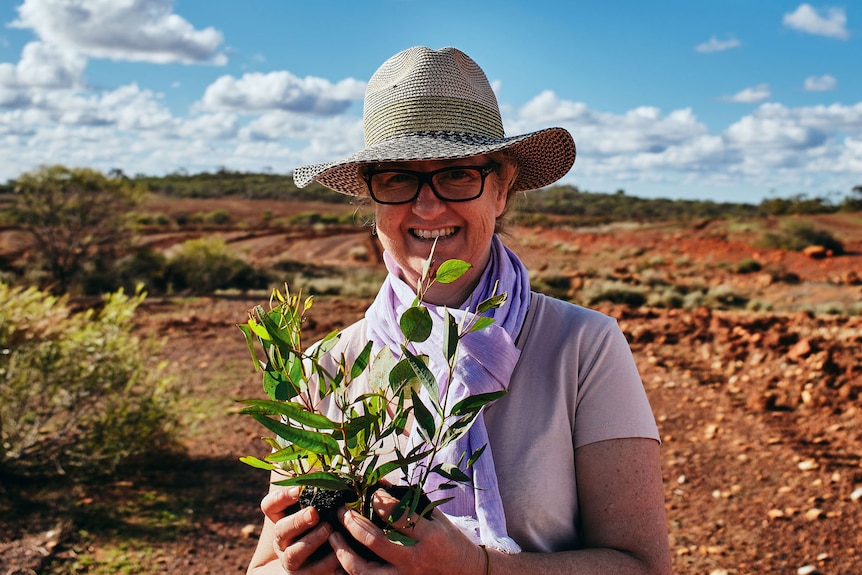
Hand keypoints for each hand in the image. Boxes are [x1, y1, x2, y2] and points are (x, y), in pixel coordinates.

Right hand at [261, 486, 341, 573]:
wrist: (325, 559)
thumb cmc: (329, 521)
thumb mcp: (324, 504)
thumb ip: (324, 486)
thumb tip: (338, 467)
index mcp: (283, 519)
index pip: (270, 506)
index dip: (280, 498)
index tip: (297, 491)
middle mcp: (283, 540)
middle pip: (280, 530)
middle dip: (297, 521)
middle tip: (314, 513)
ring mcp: (292, 560)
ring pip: (293, 554)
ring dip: (311, 541)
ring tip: (328, 530)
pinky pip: (312, 572)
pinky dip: (326, 563)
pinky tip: (339, 554)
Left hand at [328, 488, 484, 574]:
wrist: (466, 574)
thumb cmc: (449, 541)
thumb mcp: (435, 517)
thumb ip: (409, 501)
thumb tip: (380, 483)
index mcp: (429, 536)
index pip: (398, 516)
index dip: (380, 502)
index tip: (370, 492)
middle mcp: (415, 558)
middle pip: (376, 542)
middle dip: (353, 523)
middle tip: (342, 510)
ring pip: (364, 570)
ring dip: (344, 552)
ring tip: (333, 536)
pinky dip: (349, 570)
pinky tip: (340, 557)